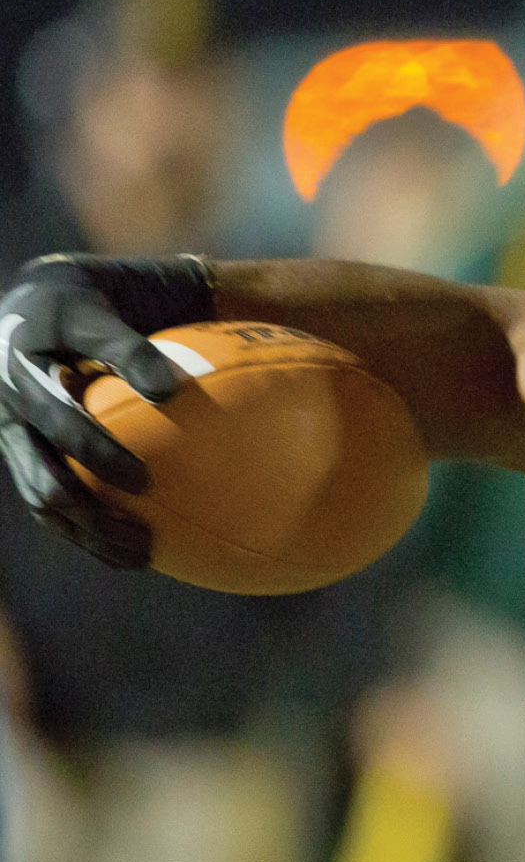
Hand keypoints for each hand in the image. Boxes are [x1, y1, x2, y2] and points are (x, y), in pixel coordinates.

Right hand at [0, 257, 196, 566]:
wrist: (36, 306)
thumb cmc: (82, 307)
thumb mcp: (100, 313)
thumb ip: (131, 348)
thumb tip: (170, 393)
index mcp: (23, 373)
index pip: (57, 418)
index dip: (94, 450)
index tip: (142, 478)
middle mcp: (10, 412)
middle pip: (44, 477)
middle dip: (90, 512)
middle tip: (145, 538)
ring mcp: (13, 439)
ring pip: (44, 500)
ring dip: (89, 533)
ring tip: (144, 555)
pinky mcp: (24, 457)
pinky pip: (50, 504)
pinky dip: (87, 530)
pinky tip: (134, 549)